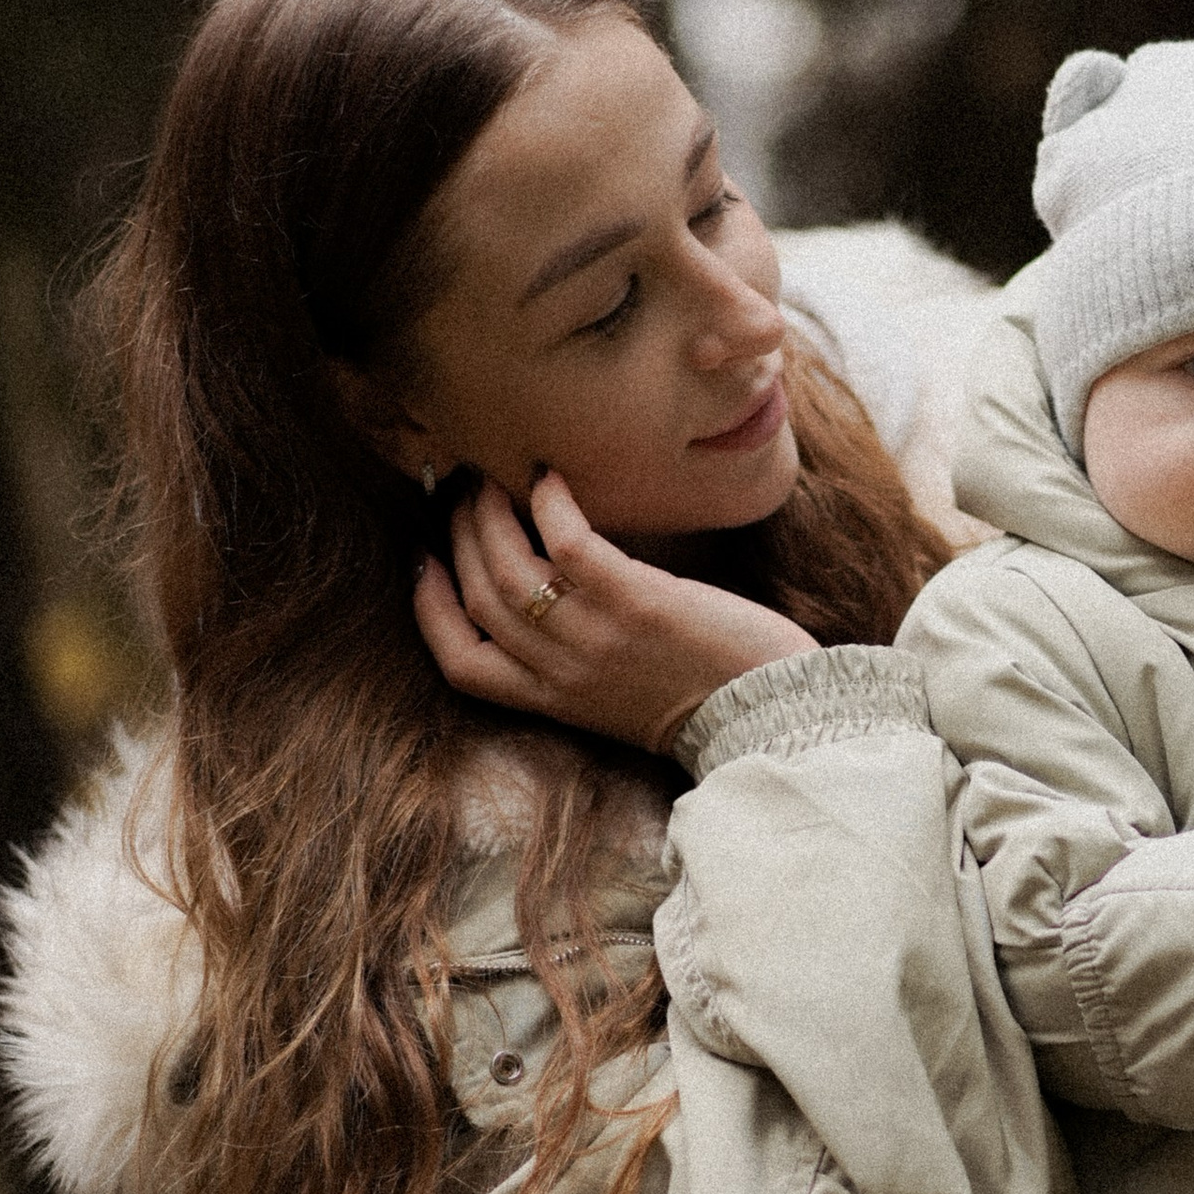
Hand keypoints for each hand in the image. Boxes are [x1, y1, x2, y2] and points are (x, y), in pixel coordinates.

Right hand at [413, 470, 817, 757]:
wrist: (769, 714)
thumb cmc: (704, 695)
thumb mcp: (617, 694)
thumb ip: (575, 657)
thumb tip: (548, 589)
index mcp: (551, 701)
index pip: (459, 665)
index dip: (431, 611)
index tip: (423, 564)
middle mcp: (561, 672)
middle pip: (478, 599)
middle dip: (457, 538)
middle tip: (461, 496)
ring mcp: (594, 637)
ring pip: (507, 567)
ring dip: (490, 514)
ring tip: (493, 480)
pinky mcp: (634, 602)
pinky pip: (567, 544)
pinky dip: (550, 506)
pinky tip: (552, 479)